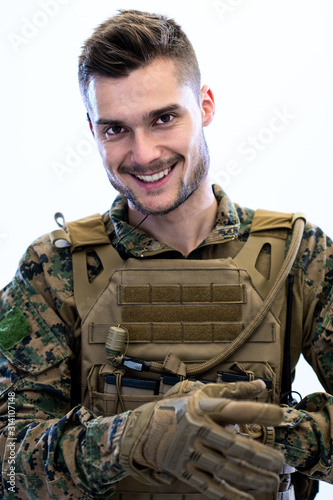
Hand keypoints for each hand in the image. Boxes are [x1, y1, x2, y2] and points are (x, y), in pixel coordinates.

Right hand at [119, 380, 284, 499]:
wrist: (142, 429)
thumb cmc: (179, 407)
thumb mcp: (202, 393)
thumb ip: (232, 391)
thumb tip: (261, 384)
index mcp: (200, 406)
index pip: (232, 408)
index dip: (256, 411)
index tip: (280, 414)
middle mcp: (194, 428)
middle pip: (232, 445)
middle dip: (259, 455)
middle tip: (280, 461)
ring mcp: (188, 452)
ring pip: (224, 468)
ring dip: (251, 476)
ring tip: (271, 480)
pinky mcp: (183, 470)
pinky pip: (210, 485)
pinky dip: (230, 494)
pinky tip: (248, 497)